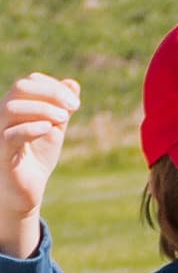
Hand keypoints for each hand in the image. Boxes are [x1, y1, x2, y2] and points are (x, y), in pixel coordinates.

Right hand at [0, 72, 78, 257]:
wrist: (28, 189)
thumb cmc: (38, 156)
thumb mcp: (55, 128)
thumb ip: (62, 107)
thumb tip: (72, 82)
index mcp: (15, 107)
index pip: (29, 82)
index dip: (53, 86)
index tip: (75, 101)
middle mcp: (2, 116)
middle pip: (19, 88)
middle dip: (50, 92)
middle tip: (74, 106)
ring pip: (11, 108)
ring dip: (42, 108)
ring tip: (63, 119)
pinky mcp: (1, 153)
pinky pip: (9, 135)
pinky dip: (31, 128)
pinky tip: (50, 129)